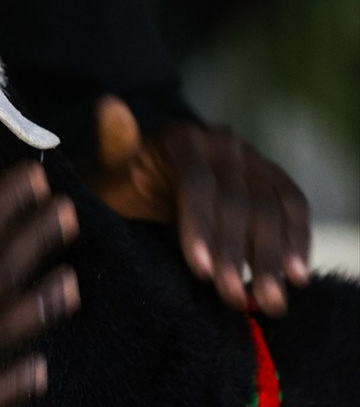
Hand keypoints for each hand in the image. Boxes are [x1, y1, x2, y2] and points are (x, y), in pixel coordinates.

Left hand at [91, 96, 310, 315]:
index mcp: (182, 139)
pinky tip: (297, 276)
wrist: (145, 177)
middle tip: (235, 297)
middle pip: (238, 201)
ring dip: (273, 258)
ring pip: (271, 209)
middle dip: (237, 254)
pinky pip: (293, 206)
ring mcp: (252, 159)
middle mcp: (223, 143)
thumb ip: (114, 141)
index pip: (196, 184)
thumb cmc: (121, 179)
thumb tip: (109, 104)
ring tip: (270, 302)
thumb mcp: (108, 166)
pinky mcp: (271, 178)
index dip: (200, 228)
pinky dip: (297, 241)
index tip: (201, 271)